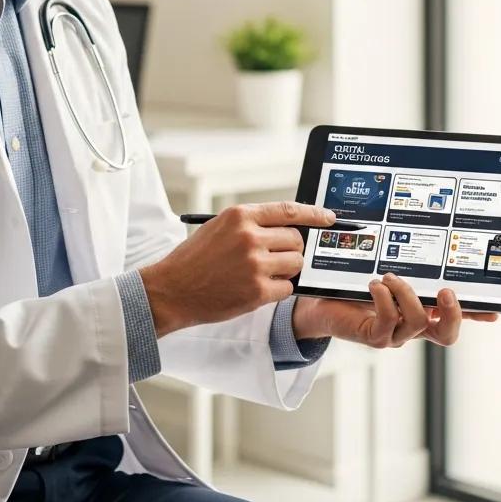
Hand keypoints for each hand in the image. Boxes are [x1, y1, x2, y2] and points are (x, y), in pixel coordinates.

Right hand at [139, 202, 334, 336]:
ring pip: (296, 262)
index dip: (314, 214)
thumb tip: (288, 223)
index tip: (329, 218)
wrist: (171, 290)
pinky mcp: (257, 291)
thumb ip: (252, 223)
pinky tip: (258, 289)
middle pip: (296, 238)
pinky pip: (287, 287)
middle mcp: (249, 236)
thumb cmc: (195, 259)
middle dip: (292, 248)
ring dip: (287, 270)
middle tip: (276, 257)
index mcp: (240, 216)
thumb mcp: (220, 227)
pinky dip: (279, 289)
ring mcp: (254, 264)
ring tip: (264, 274)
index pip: (289, 210)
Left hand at [292, 273, 497, 348]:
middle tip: (446, 291)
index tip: (495, 310)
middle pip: (447, 335)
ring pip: (418, 322)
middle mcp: (413, 327)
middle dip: (453, 313)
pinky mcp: (375, 337)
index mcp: (422, 312)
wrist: (322, 304)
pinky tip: (375, 285)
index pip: (455, 316)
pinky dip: (385, 299)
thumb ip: (410, 269)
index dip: (476, 315)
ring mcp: (396, 335)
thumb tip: (433, 248)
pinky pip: (389, 322)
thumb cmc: (357, 287)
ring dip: (407, 293)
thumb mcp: (388, 275)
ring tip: (390, 276)